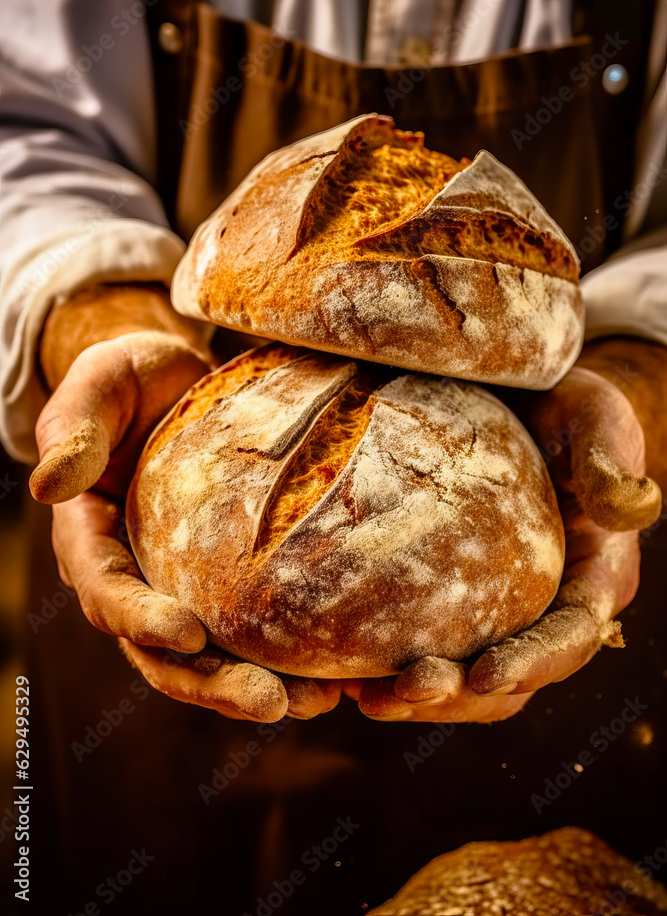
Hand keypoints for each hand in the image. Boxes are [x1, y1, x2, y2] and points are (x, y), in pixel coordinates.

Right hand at [30, 286, 340, 722]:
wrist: (173, 380)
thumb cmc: (130, 377)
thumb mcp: (99, 386)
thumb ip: (75, 431)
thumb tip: (45, 485)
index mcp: (92, 540)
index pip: (108, 594)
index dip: (142, 621)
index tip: (189, 635)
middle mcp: (135, 577)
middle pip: (162, 654)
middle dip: (212, 684)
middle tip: (272, 703)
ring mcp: (181, 584)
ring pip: (211, 657)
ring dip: (257, 686)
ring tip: (318, 702)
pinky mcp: (224, 579)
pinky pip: (251, 627)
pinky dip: (287, 654)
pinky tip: (337, 669)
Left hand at [346, 342, 662, 722]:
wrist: (524, 394)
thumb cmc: (568, 404)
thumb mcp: (595, 417)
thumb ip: (608, 458)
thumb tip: (635, 505)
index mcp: (593, 576)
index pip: (570, 637)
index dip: (533, 664)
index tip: (485, 676)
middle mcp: (548, 605)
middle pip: (513, 680)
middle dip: (462, 697)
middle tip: (405, 691)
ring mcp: (499, 607)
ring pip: (467, 678)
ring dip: (422, 697)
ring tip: (366, 697)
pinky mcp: (454, 596)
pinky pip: (427, 642)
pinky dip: (391, 663)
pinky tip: (346, 669)